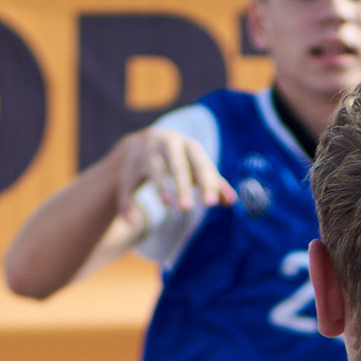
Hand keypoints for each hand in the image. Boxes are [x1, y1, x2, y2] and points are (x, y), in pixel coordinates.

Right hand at [105, 124, 234, 241]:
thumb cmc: (181, 159)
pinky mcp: (130, 162)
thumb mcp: (197, 168)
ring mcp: (148, 151)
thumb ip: (214, 184)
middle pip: (178, 166)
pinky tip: (129, 217)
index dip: (207, 183)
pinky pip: (128, 182)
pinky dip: (128, 199)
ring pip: (155, 170)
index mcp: (189, 146)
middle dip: (182, 187)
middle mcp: (168, 144)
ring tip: (168, 205)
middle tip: (188, 208)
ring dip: (161, 187)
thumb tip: (232, 201)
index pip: (201, 166)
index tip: (211, 203)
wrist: (145, 142)